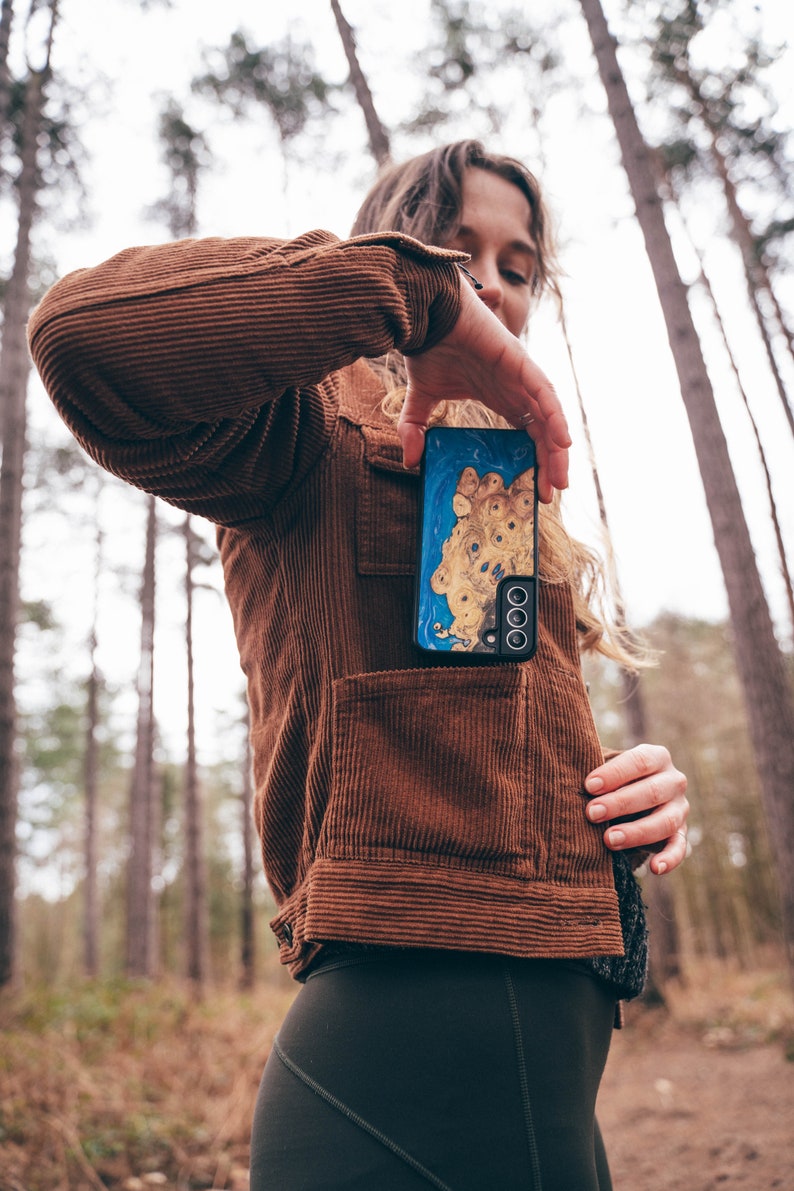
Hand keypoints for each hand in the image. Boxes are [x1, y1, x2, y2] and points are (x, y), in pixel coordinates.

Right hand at [399, 277, 570, 501]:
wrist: (426, 314)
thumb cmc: (428, 347)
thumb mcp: (420, 399)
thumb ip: (416, 429)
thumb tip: (410, 461)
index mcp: (499, 397)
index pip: (525, 435)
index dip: (532, 461)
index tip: (533, 491)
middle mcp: (515, 389)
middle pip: (543, 432)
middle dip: (549, 463)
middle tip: (549, 495)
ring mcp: (520, 375)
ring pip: (549, 417)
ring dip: (556, 449)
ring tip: (559, 479)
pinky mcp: (519, 362)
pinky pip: (544, 393)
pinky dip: (555, 416)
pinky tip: (562, 441)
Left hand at [584, 744, 688, 874]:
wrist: (631, 798)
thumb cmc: (612, 781)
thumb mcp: (608, 771)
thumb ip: (597, 776)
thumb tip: (569, 782)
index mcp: (657, 757)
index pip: (640, 761)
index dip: (614, 774)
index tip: (588, 786)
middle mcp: (673, 781)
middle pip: (652, 792)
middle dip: (620, 803)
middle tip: (591, 813)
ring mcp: (680, 808)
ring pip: (665, 821)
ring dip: (637, 832)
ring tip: (609, 840)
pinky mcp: (680, 833)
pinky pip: (679, 848)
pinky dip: (670, 859)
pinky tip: (655, 869)